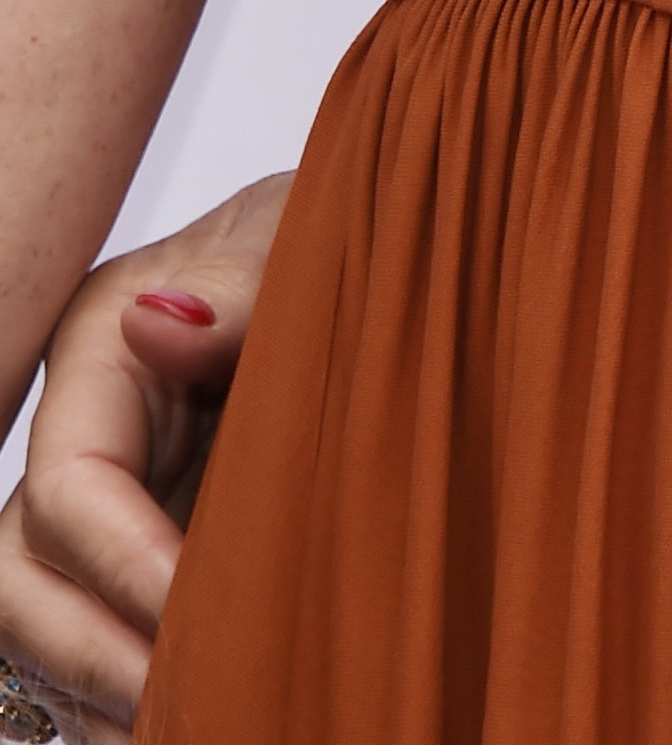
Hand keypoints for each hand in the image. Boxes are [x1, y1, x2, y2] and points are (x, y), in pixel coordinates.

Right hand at [0, 179, 289, 730]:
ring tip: (199, 723)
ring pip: (47, 629)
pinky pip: (100, 646)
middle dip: (94, 655)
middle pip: (22, 579)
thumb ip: (244, 286)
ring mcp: (107, 505)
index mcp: (102, 350)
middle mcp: (83, 434)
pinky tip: (196, 717)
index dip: (124, 565)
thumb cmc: (340, 231)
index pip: (66, 486)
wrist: (379, 250)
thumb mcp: (306, 239)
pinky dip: (131, 696)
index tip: (199, 614)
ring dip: (106, 692)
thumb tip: (161, 327)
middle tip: (188, 705)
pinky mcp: (140, 556)